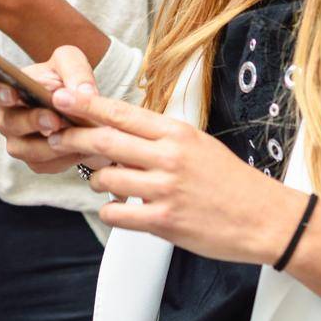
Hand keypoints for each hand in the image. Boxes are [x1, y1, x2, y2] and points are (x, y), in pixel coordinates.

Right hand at [0, 44, 112, 176]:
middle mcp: (7, 117)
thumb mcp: (72, 63)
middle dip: (31, 121)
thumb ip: (75, 71)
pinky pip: (44, 164)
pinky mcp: (35, 162)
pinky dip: (63, 157)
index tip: (12, 93)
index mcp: (7, 87)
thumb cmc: (68, 80)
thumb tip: (81, 92)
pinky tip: (81, 147)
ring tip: (72, 135)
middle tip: (53, 118)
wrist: (88, 112)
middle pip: (8, 123)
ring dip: (48, 144)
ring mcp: (18, 142)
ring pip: (24, 149)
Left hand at [43, 85, 308, 264]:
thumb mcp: (197, 143)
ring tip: (103, 181)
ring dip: (95, 180)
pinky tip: (118, 208)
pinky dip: (110, 210)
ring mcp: (165, 189)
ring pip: (106, 178)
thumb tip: (118, 129)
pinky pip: (117, 213)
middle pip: (104, 141)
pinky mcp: (165, 221)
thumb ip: (158, 137)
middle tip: (55, 138)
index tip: (61, 99)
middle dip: (73, 138)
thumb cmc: (231, 180)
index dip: (85, 105)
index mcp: (176, 132)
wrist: (265, 218)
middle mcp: (168, 157)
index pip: (121, 112)